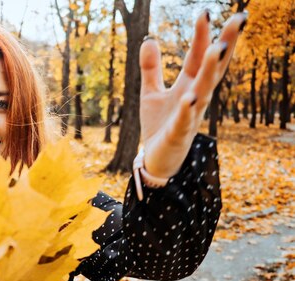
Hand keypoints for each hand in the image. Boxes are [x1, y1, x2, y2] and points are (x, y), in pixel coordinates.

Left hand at [139, 11, 247, 178]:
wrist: (155, 160)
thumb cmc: (159, 125)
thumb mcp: (151, 93)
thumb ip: (151, 69)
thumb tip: (149, 39)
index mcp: (189, 85)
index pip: (199, 56)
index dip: (203, 35)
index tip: (206, 12)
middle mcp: (195, 97)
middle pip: (212, 68)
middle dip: (224, 44)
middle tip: (237, 19)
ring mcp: (190, 115)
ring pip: (204, 90)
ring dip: (211, 70)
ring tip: (218, 47)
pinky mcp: (178, 134)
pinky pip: (185, 120)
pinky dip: (189, 109)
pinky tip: (191, 96)